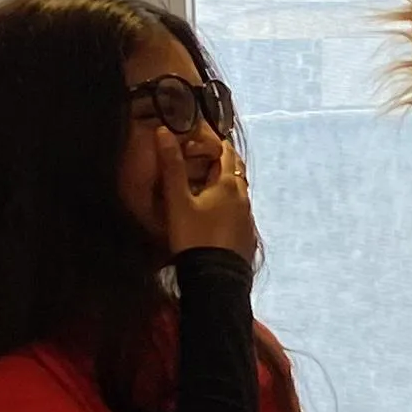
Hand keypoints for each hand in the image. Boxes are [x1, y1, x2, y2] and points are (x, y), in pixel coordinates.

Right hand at [156, 133, 259, 264]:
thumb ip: (172, 166)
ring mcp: (248, 219)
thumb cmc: (193, 237)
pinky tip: (218, 214)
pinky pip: (240, 213)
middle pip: (236, 172)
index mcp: (227, 185)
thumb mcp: (177, 201)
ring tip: (210, 184)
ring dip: (227, 185)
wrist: (215, 280)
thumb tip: (164, 131)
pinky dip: (230, 206)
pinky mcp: (247, 237)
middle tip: (208, 156)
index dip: (216, 142)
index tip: (205, 136)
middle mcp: (243, 199)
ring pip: (240, 193)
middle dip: (224, 161)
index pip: (226, 153)